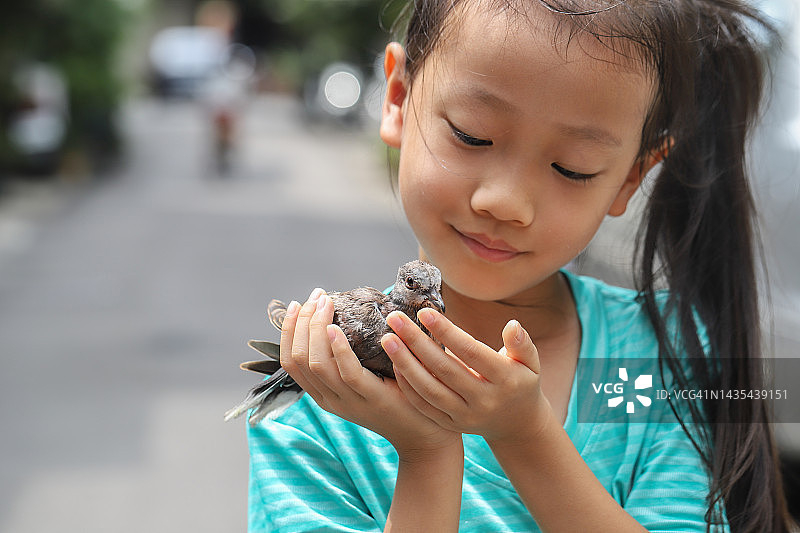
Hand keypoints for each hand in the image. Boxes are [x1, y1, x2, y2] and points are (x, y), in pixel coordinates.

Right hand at [279, 289, 460, 458]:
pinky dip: (338, 348)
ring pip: (316, 364)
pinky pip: (347, 372)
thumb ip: (350, 356)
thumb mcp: (364, 379)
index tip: (298, 305)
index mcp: (324, 393)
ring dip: (316, 328)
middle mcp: (329, 399)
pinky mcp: (372, 397)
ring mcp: (349, 400)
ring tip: (325, 304)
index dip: (289, 331)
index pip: (291, 362)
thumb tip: (344, 314)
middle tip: (316, 297)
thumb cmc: (397, 396)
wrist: (424, 432)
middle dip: (302, 323)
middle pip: (298, 359)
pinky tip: (336, 328)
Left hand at [383, 308, 550, 443]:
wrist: (517, 425)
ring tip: (387, 339)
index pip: (471, 352)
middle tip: (395, 318)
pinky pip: (425, 405)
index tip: (424, 312)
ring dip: (405, 363)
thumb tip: (513, 325)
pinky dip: (408, 386)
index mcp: (505, 380)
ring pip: (430, 389)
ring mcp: (466, 416)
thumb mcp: (531, 363)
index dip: (447, 332)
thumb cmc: (520, 382)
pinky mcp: (451, 424)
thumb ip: (522, 344)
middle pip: (445, 369)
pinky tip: (395, 364)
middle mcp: (484, 400)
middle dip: (417, 342)